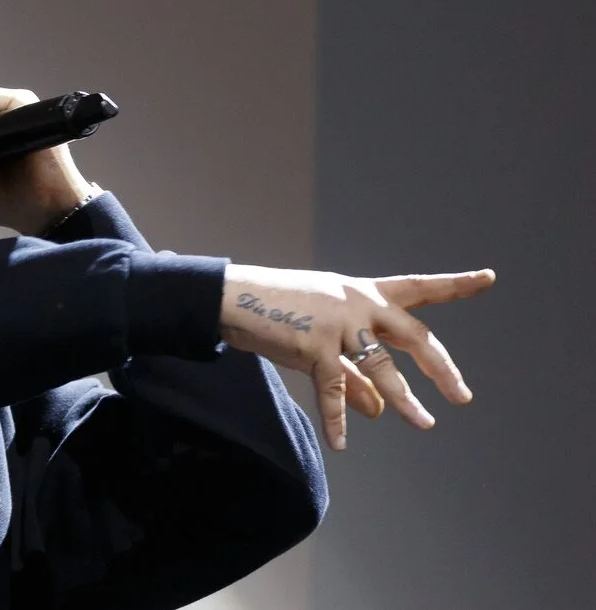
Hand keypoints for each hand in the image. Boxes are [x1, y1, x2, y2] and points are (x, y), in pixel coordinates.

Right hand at [218, 264, 495, 450]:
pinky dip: (337, 419)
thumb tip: (381, 410)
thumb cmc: (279, 311)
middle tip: (462, 395)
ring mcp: (337, 323)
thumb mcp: (324, 336)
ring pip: (380, 367)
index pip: (417, 288)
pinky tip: (341, 444)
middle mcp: (357, 303)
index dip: (454, 285)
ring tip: (424, 423)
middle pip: (413, 336)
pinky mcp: (313, 344)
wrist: (233, 297)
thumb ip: (356, 372)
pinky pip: (332, 390)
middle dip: (440, 367)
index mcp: (363, 292)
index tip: (488, 278)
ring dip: (403, 399)